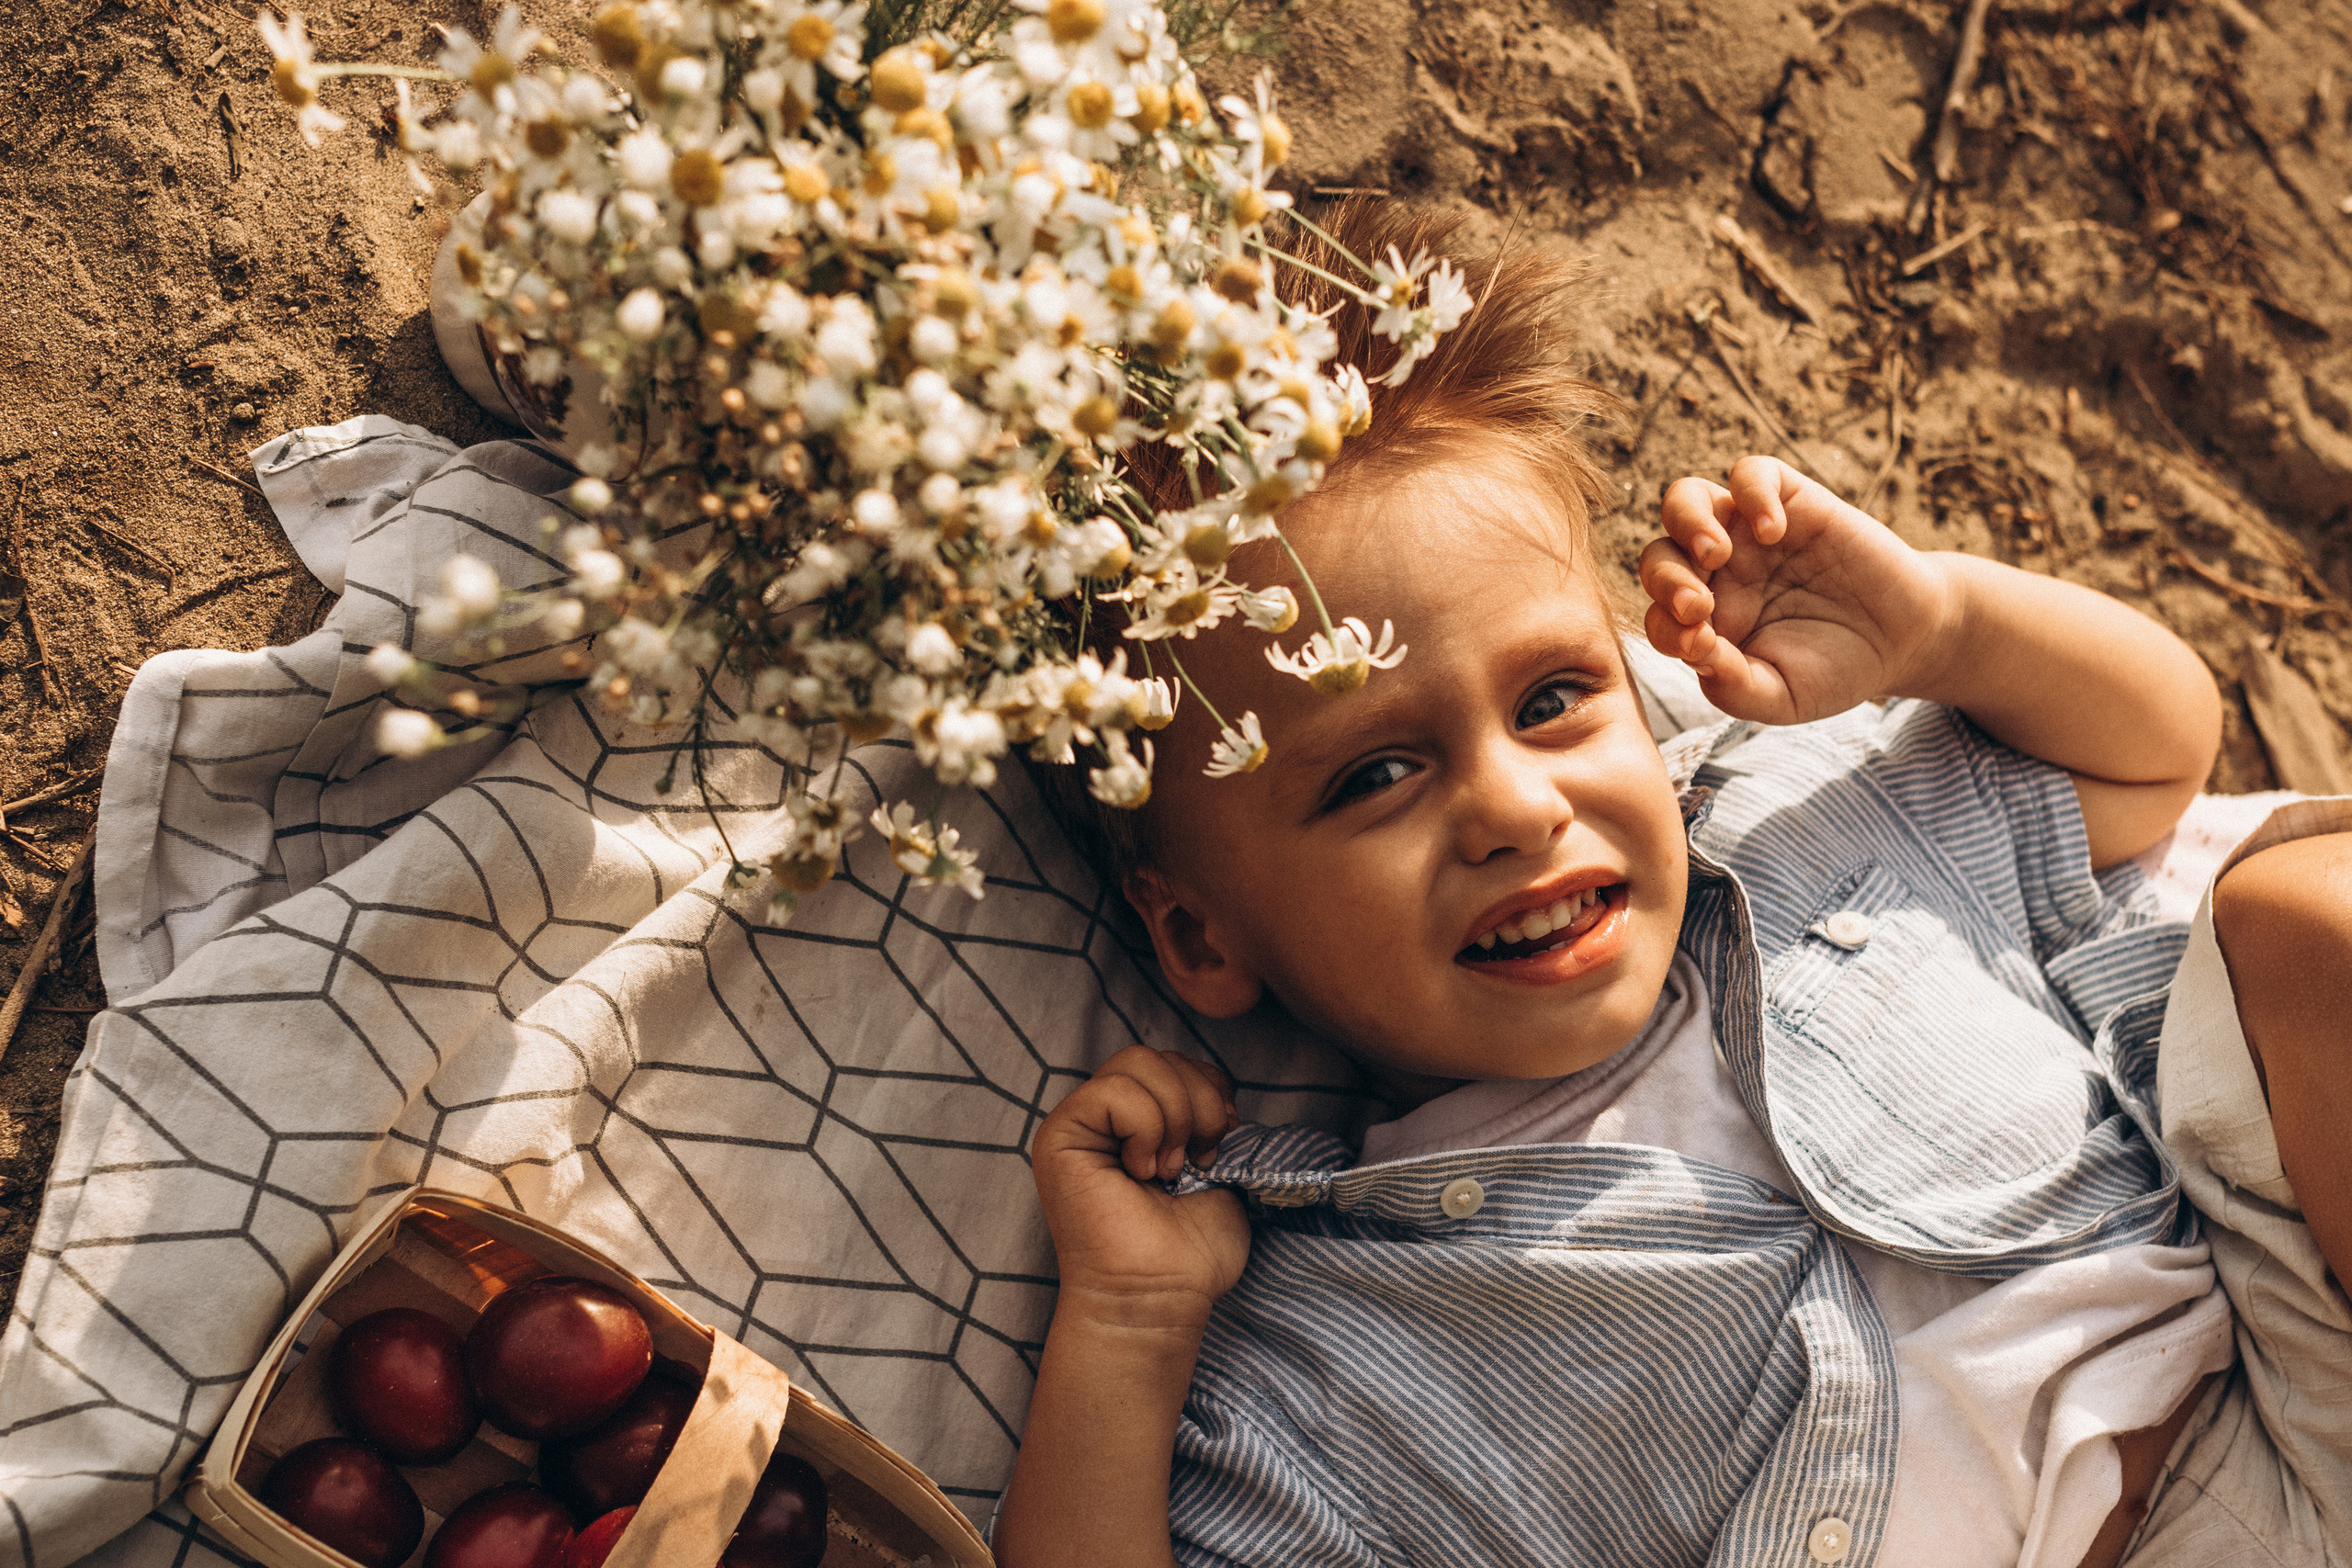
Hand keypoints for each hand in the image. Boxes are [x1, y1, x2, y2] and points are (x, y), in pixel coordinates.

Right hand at [1031, 1047, 1248, 1330]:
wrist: (1159, 1297)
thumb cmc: (1187, 1251)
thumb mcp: (1216, 1167)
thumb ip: (1212, 1117)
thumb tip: (1219, 1090)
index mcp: (1138, 1121)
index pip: (1177, 1062)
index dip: (1210, 1093)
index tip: (1214, 1149)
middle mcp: (1103, 1116)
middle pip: (1157, 1054)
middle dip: (1197, 1102)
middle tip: (1192, 1163)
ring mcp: (1078, 1123)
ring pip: (1138, 1060)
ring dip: (1174, 1116)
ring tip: (1167, 1171)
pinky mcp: (1059, 1137)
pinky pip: (1113, 1091)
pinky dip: (1146, 1127)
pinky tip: (1141, 1172)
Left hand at [1640, 456, 1952, 724]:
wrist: (1904, 637)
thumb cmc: (1834, 669)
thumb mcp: (1781, 696)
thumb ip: (1733, 685)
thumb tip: (1693, 652)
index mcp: (1704, 621)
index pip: (1659, 615)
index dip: (1667, 629)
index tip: (1702, 648)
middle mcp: (1715, 573)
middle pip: (1659, 556)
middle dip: (1666, 580)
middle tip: (1700, 606)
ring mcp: (1747, 533)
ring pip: (1686, 500)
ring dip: (1688, 523)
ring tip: (1716, 555)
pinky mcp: (1790, 501)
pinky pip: (1751, 474)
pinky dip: (1752, 492)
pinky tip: (1773, 530)